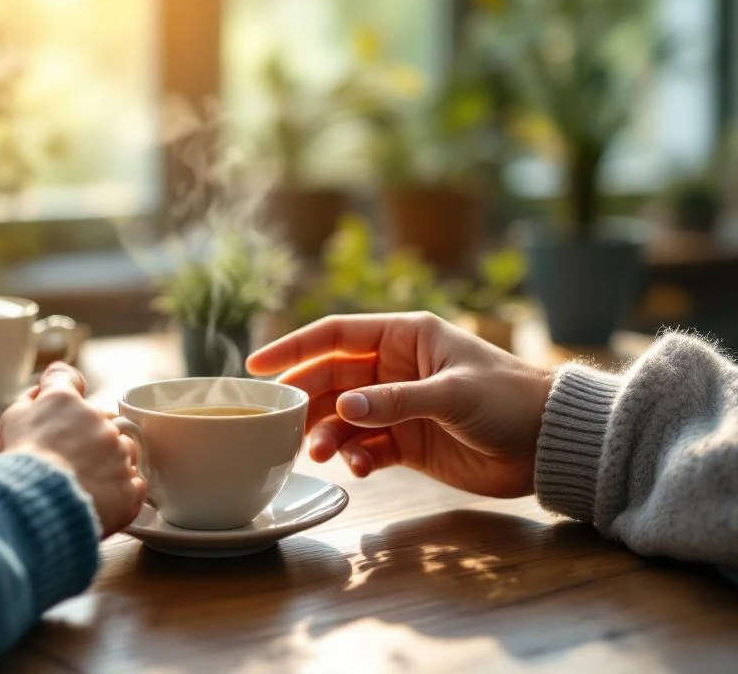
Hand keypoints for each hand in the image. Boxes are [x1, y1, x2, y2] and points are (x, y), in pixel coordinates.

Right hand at [0, 363, 146, 536]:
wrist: (36, 509)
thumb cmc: (19, 467)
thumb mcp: (11, 422)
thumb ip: (29, 401)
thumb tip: (41, 392)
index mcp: (65, 401)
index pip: (68, 380)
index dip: (65, 391)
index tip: (63, 406)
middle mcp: (98, 420)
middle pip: (100, 419)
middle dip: (88, 435)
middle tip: (68, 460)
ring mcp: (118, 452)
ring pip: (122, 449)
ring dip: (110, 461)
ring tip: (84, 483)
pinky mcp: (130, 485)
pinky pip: (133, 483)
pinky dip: (120, 491)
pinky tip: (98, 499)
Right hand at [246, 313, 553, 497]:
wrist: (548, 443)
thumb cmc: (508, 399)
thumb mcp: (452, 393)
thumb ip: (395, 400)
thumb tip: (343, 409)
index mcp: (403, 337)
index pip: (335, 335)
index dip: (293, 348)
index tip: (257, 366)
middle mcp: (393, 368)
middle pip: (331, 378)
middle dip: (306, 400)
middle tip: (281, 423)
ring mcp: (397, 406)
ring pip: (343, 417)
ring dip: (327, 434)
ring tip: (321, 454)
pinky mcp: (406, 441)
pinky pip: (366, 446)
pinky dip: (356, 457)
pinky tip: (360, 469)